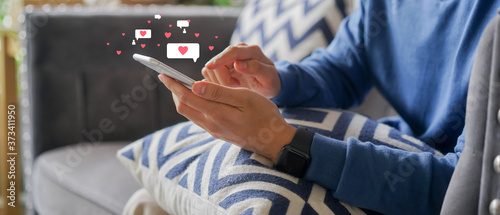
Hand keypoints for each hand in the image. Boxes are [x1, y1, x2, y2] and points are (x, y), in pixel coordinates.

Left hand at [158, 74, 295, 161]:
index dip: (173, 85)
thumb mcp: (245, 98)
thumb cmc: (264, 115)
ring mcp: (214, 130)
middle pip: (183, 107)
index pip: (186, 97)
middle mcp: (211, 124)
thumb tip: (195, 86)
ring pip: (190, 113)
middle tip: (170, 77)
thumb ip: (219, 92)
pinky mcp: (219, 132)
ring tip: (182, 85)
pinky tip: (199, 97)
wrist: (275, 141)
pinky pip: (199, 118)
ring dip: (183, 99)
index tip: (163, 74)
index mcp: (217, 114)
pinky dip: (194, 105)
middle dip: (174, 91)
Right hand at [203, 43, 280, 97]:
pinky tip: (229, 86)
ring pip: (210, 69)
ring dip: (219, 81)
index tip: (210, 66)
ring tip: (236, 86)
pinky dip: (216, 82)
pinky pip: (208, 74)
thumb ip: (256, 68)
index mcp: (251, 51)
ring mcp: (228, 57)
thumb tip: (238, 64)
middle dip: (224, 79)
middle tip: (237, 87)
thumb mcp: (268, 77)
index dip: (220, 59)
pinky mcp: (220, 65)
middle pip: (218, 62)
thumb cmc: (270, 81)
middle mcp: (237, 50)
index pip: (232, 52)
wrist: (267, 83)